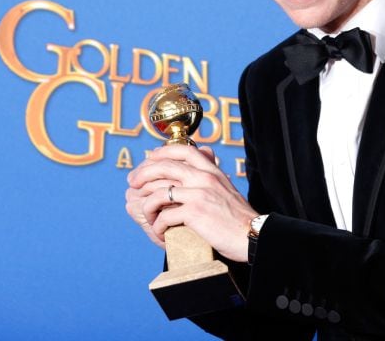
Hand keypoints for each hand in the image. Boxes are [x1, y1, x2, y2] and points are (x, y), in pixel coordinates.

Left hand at [127, 144, 257, 261]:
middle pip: (164, 166)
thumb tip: (202, 159)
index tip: (148, 161)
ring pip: (158, 193)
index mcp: (211, 171)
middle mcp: (204, 177)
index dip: (161, 152)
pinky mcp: (195, 212)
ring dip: (147, 207)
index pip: (183, 149)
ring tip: (149, 218)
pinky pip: (164, 216)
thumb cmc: (238, 217)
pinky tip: (160, 233)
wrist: (251, 234)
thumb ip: (211, 175)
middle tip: (132, 184)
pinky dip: (157, 226)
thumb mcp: (225, 187)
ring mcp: (199, 194)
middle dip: (142, 175)